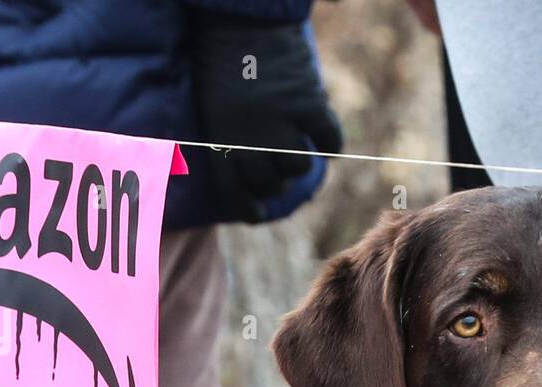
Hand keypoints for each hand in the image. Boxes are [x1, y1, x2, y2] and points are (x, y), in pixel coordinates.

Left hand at [190, 14, 343, 222]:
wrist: (242, 19)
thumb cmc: (221, 61)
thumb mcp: (211, 106)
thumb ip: (228, 141)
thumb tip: (250, 179)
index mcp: (222, 139)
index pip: (236, 193)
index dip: (249, 209)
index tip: (259, 212)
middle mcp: (251, 137)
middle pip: (272, 183)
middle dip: (276, 180)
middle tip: (280, 169)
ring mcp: (281, 122)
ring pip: (299, 166)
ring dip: (300, 161)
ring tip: (298, 148)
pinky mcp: (308, 104)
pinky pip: (329, 139)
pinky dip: (331, 144)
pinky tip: (327, 144)